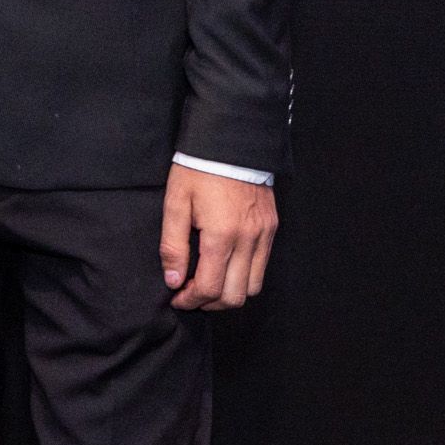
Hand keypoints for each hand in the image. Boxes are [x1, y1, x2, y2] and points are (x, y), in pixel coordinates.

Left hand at [159, 165, 276, 311]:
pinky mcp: (271, 227)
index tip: (177, 297)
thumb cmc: (198, 169)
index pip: (209, 288)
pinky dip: (246, 276)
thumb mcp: (176, 202)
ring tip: (210, 283)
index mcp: (221, 235)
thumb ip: (173, 245)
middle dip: (210, 303)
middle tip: (192, 295)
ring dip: (230, 293)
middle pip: (234, 296)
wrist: (230, 140)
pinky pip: (263, 266)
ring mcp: (263, 235)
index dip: (191, 300)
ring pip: (253, 287)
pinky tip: (228, 266)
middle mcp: (247, 240)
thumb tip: (174, 280)